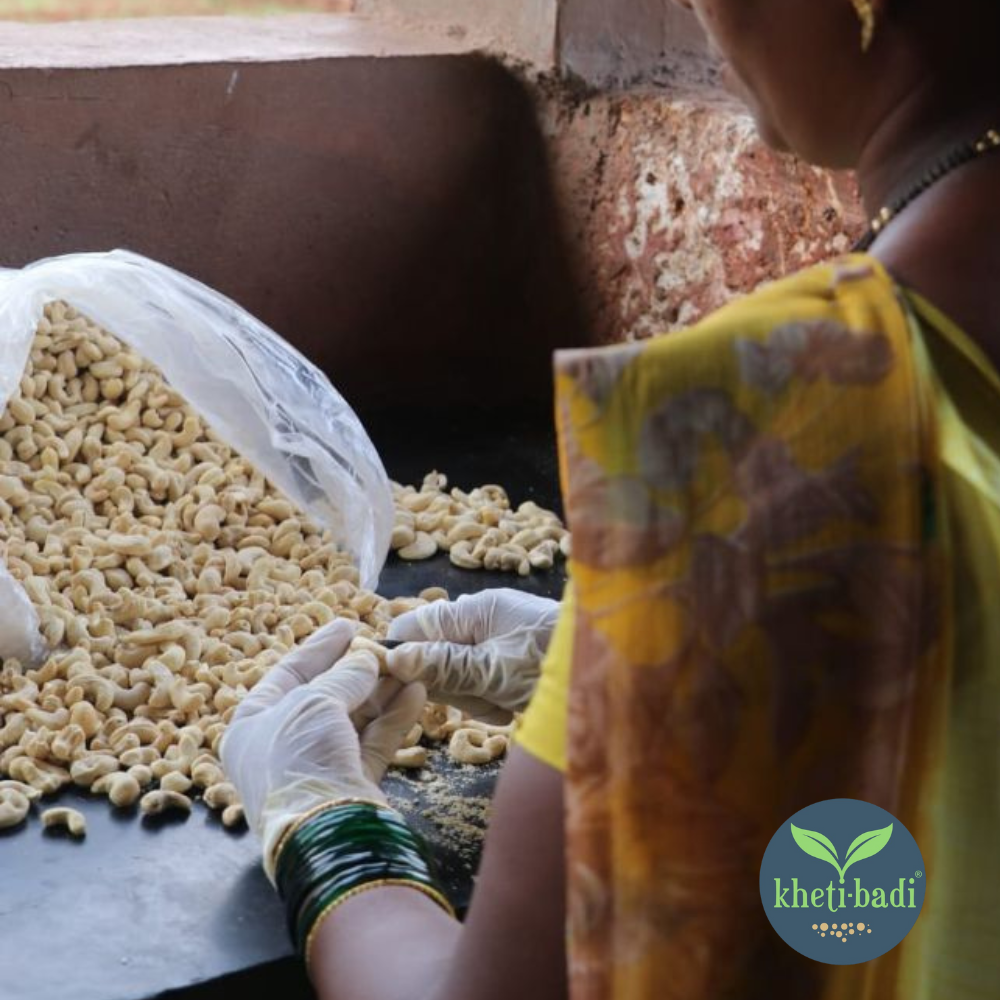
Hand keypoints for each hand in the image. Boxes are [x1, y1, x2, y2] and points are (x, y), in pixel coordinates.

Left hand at [220, 619, 425, 881]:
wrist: (325, 835)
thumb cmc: (299, 759)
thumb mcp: (315, 703)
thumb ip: (343, 675)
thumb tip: (365, 658)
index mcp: (253, 725)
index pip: (288, 674)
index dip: (319, 648)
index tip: (348, 625)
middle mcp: (281, 746)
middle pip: (324, 695)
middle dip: (357, 669)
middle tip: (384, 645)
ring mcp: (317, 767)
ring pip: (353, 719)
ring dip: (381, 690)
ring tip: (408, 663)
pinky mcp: (350, 784)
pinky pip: (373, 741)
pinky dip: (394, 716)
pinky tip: (416, 691)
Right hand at [385, 589, 559, 720]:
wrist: (611, 675)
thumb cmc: (554, 665)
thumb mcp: (495, 670)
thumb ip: (445, 665)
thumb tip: (396, 659)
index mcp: (475, 610)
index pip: (415, 627)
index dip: (400, 657)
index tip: (395, 687)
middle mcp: (483, 620)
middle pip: (432, 653)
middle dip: (442, 683)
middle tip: (466, 698)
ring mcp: (497, 643)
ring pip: (455, 674)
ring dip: (469, 696)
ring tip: (501, 702)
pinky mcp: (511, 664)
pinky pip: (481, 685)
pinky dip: (490, 700)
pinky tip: (512, 705)